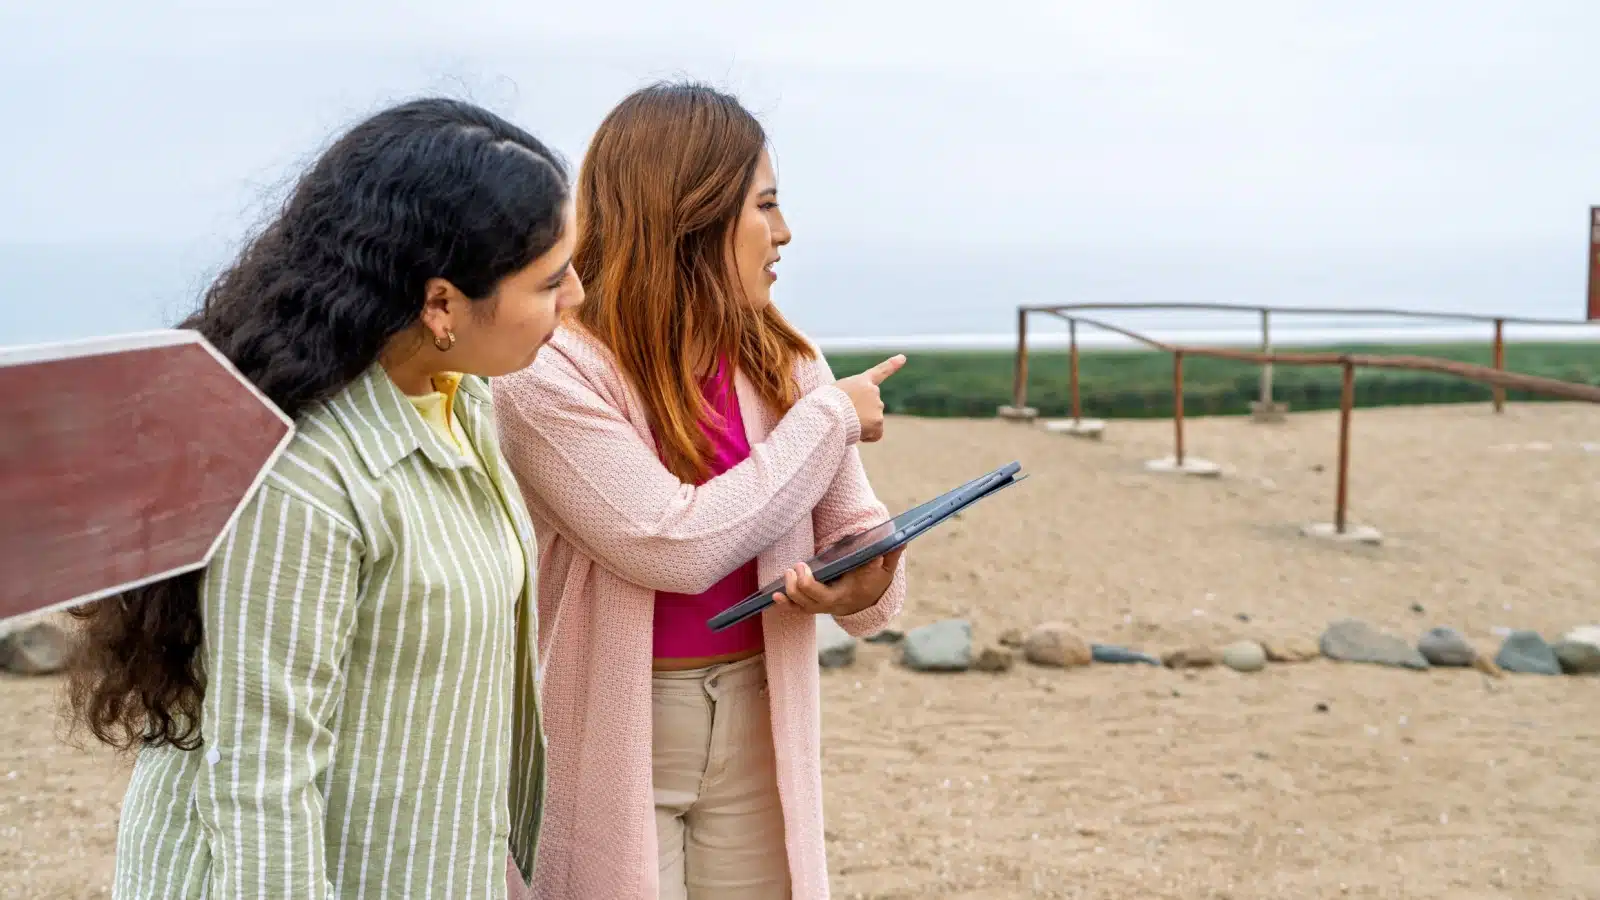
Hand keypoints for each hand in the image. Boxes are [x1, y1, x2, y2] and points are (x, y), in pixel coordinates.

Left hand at [771, 547, 905, 618]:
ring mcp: (823, 606)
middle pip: (815, 600)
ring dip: (792, 592)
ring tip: (788, 573)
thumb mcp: (885, 570)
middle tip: (798, 566)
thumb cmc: (874, 581)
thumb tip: (901, 540)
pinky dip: (786, 603)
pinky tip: (775, 596)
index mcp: (850, 592)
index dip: (820, 582)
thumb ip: (891, 555)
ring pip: (804, 606)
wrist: (867, 602)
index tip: (811, 565)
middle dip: (803, 585)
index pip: (836, 590)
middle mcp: (835, 603)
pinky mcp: (813, 606)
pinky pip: (797, 608)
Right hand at [834, 355, 905, 442]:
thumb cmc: (824, 404)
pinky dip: (868, 436)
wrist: (828, 413)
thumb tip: (857, 415)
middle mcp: (873, 391)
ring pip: (873, 421)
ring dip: (863, 425)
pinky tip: (857, 434)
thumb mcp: (835, 392)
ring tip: (847, 422)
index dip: (892, 364)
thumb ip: (850, 396)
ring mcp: (877, 406)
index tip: (903, 358)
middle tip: (846, 416)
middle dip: (863, 413)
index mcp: (861, 381)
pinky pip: (876, 434)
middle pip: (872, 406)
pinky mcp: (878, 421)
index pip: (879, 371)